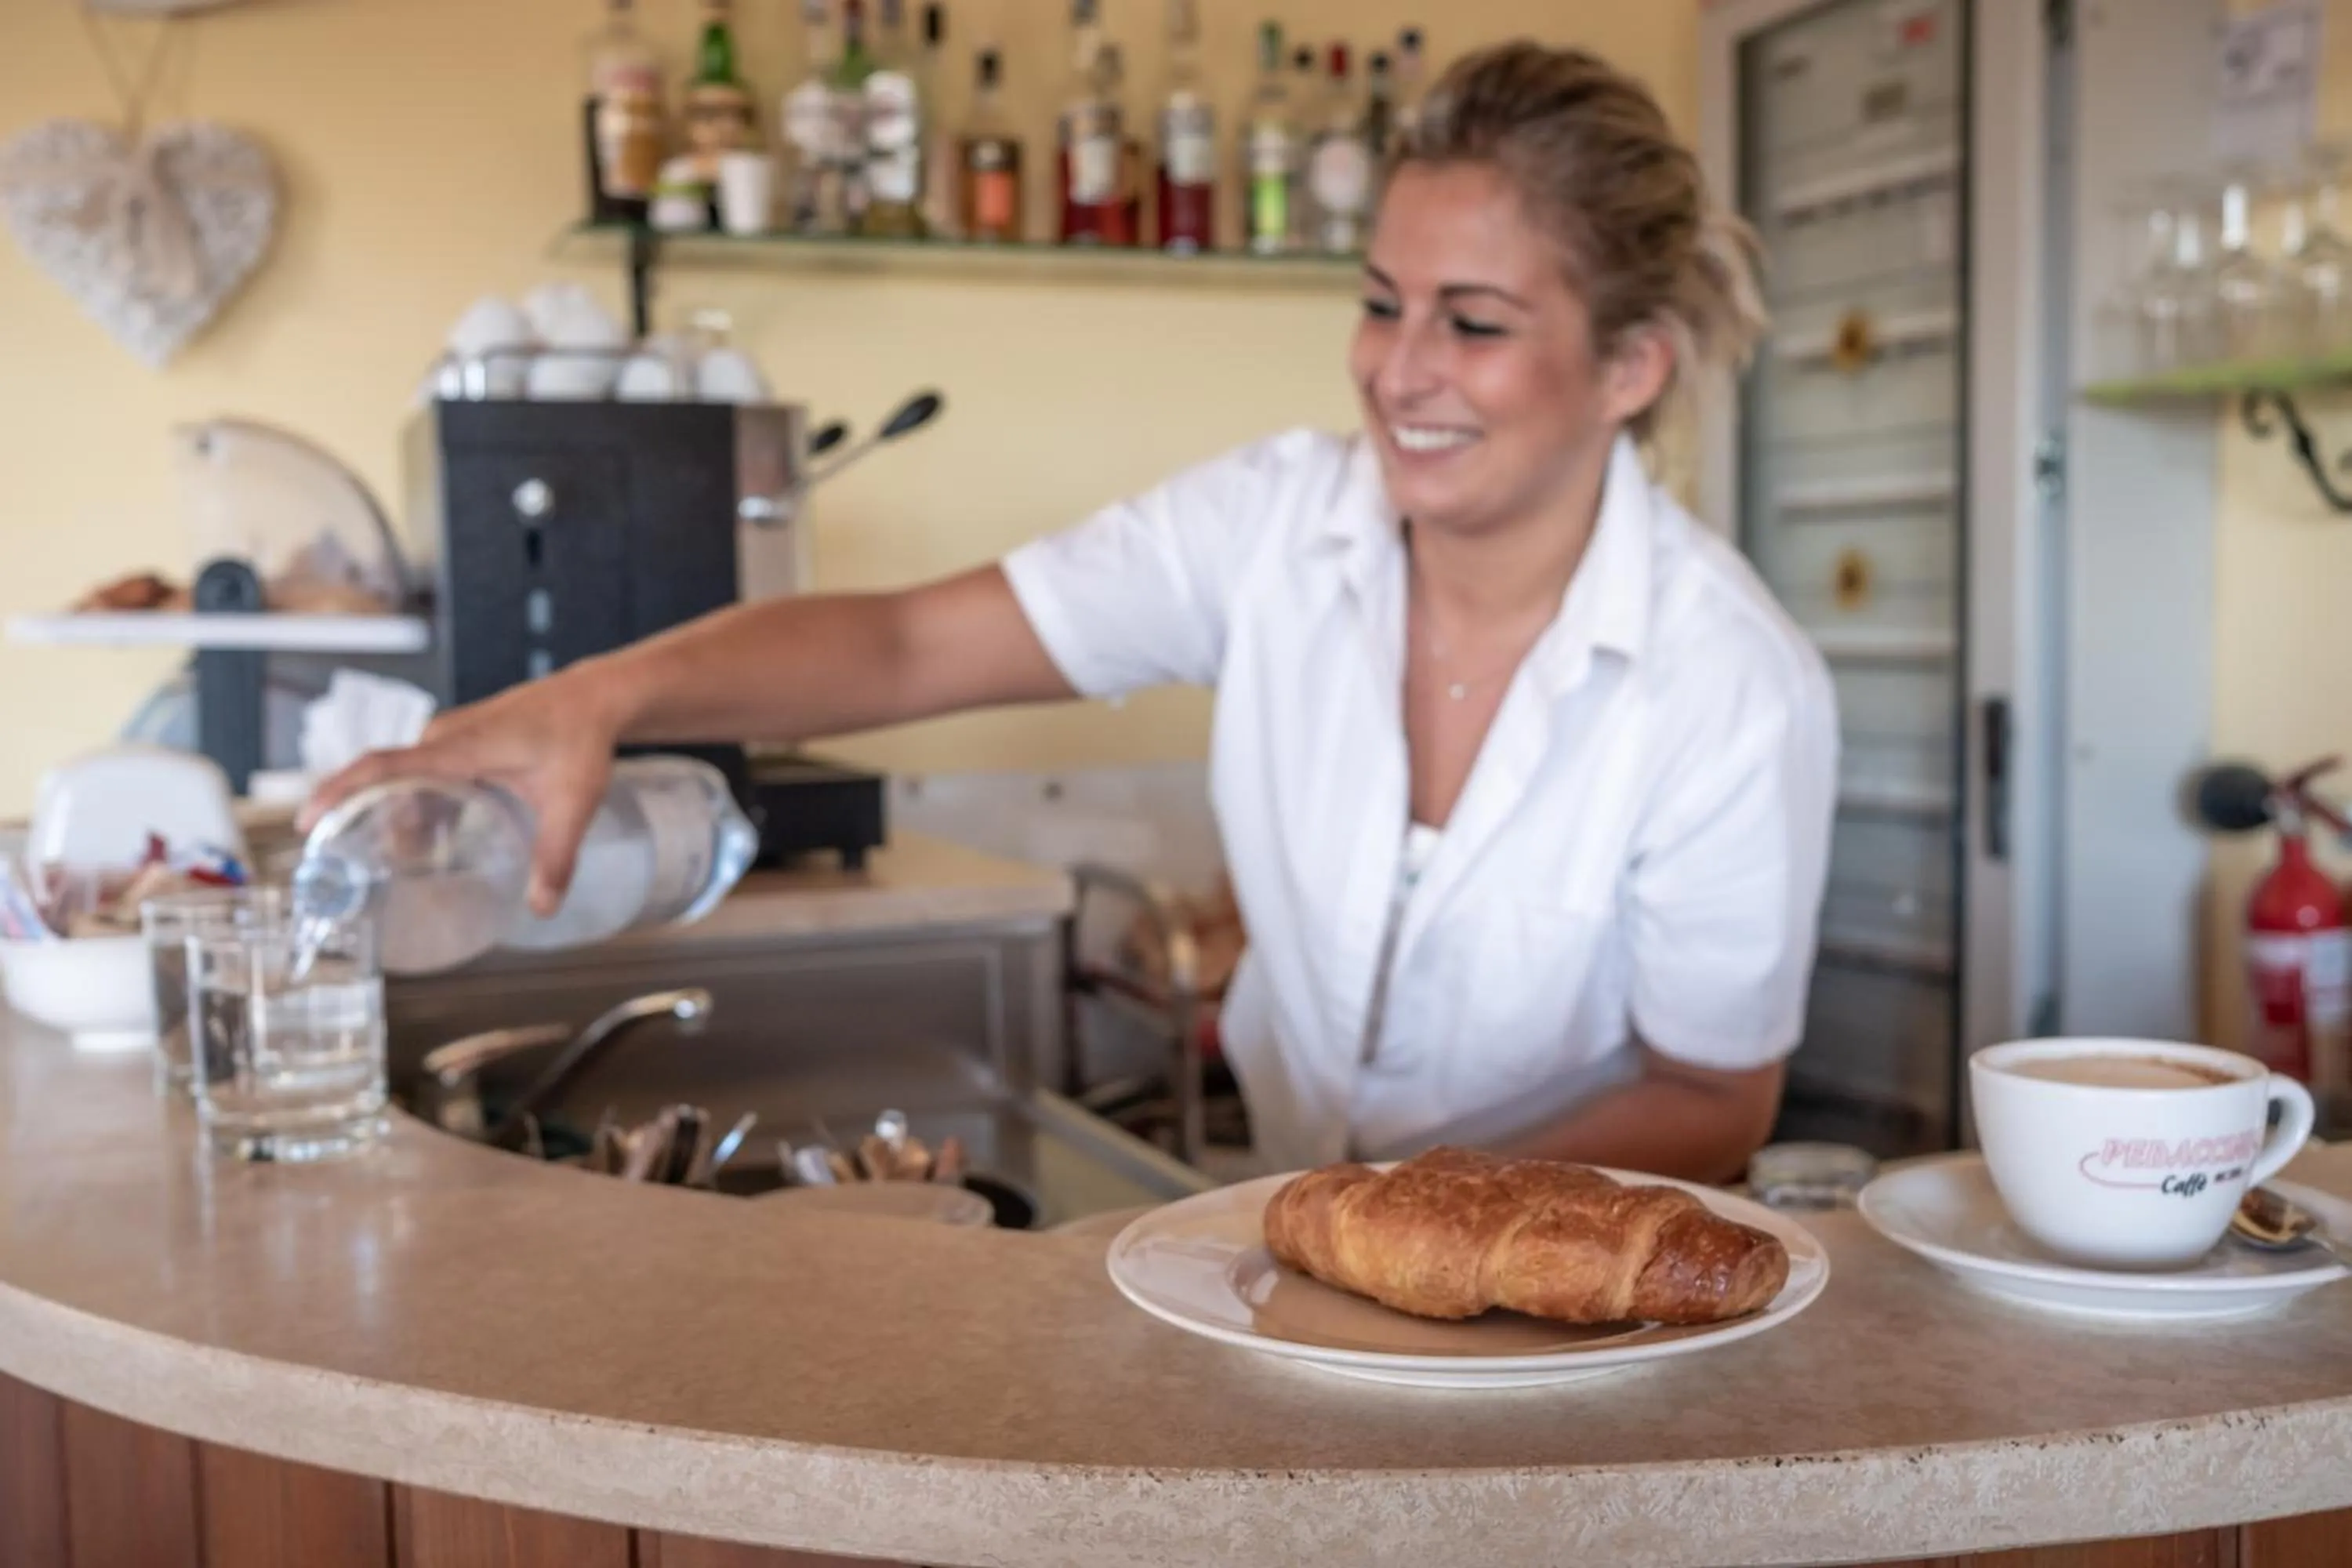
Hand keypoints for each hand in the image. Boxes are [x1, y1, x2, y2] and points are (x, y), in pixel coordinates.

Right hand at [301, 665, 628, 915]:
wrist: (595, 698)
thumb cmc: (581, 739)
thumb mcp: (572, 804)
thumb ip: (556, 857)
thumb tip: (542, 908)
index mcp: (459, 748)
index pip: (381, 766)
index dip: (339, 791)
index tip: (308, 820)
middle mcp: (444, 739)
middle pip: (383, 781)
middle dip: (361, 821)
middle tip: (348, 868)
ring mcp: (450, 739)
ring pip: (403, 781)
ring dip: (393, 818)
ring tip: (388, 865)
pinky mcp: (460, 743)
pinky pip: (422, 775)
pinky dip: (417, 807)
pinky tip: (427, 842)